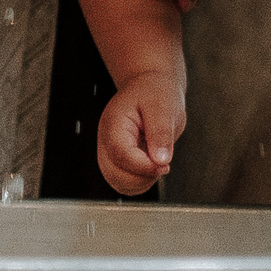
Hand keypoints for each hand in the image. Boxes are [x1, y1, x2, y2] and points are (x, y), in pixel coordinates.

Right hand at [98, 69, 185, 196]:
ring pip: (117, 182)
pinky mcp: (117, 160)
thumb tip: (161, 160)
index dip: (143, 165)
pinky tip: (151, 169)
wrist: (149, 87)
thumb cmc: (154, 92)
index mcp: (114, 123)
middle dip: (142, 177)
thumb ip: (161, 133)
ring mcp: (109, 151)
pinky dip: (139, 183)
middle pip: (114, 173)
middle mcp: (106, 139)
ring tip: (157, 165)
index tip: (164, 165)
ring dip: (141, 182)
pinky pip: (122, 182)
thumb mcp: (162, 106)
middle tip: (163, 164)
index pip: (120, 154)